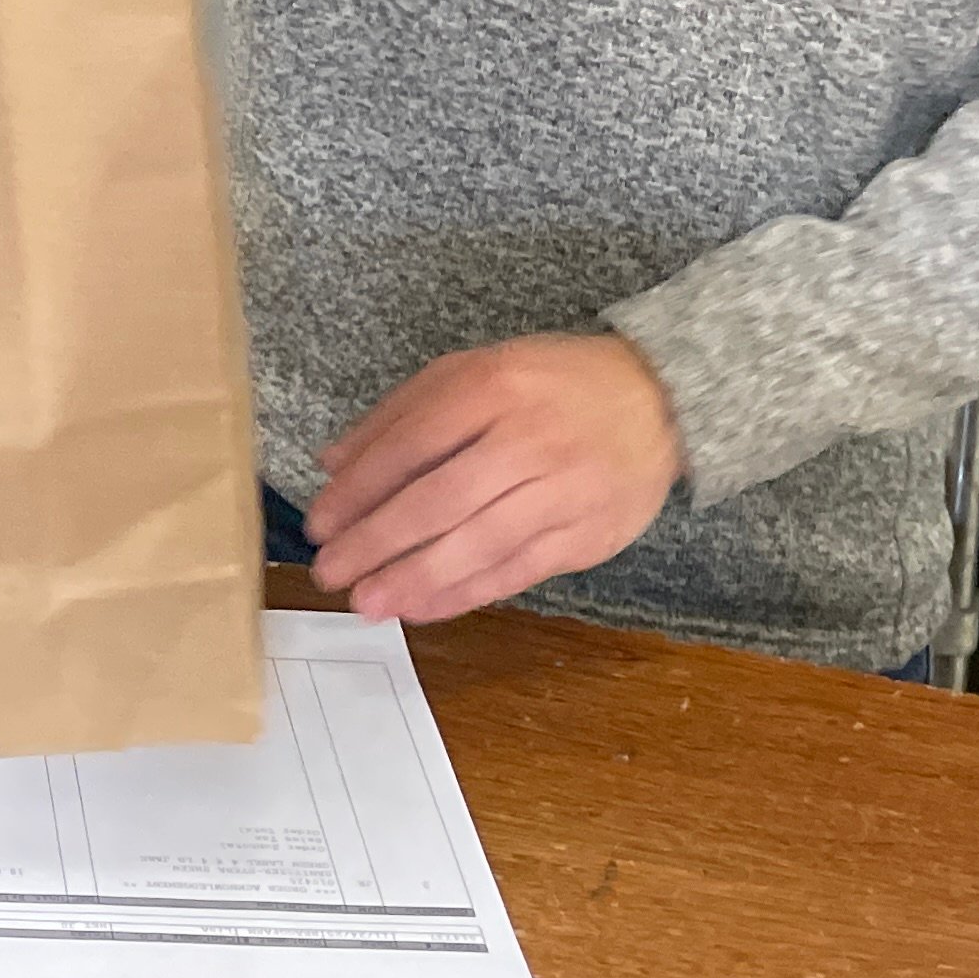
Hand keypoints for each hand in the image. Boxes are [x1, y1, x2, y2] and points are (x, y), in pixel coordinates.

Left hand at [300, 335, 685, 626]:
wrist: (660, 399)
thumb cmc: (550, 384)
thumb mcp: (473, 370)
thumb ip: (401, 414)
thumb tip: (332, 464)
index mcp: (492, 386)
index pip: (410, 444)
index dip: (358, 490)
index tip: (319, 523)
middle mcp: (528, 439)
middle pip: (438, 500)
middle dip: (376, 543)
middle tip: (329, 573)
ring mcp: (564, 491)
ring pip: (477, 545)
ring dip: (414, 580)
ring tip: (367, 602)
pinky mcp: (589, 535)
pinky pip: (518, 572)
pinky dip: (466, 593)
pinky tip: (423, 607)